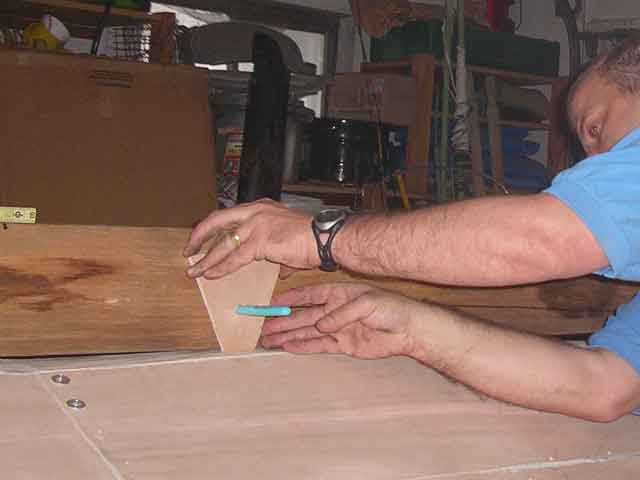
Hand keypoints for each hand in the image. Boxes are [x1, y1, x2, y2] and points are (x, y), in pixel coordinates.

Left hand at [184, 199, 318, 278]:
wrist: (326, 238)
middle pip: (217, 221)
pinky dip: (221, 267)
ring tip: (194, 271)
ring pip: (223, 243)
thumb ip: (278, 253)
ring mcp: (256, 224)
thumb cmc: (313, 239)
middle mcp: (255, 211)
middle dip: (199, 237)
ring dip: (206, 259)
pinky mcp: (260, 241)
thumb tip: (279, 269)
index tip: (201, 240)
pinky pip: (234, 257)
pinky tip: (212, 274)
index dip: (212, 228)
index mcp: (261, 207)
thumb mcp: (288, 240)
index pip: (228, 215)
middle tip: (188, 251)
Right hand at [261, 283, 425, 359]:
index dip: (291, 299)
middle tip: (264, 327)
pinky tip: (288, 348)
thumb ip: (341, 313)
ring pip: (307, 332)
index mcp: (338, 294)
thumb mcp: (367, 303)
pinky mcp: (343, 344)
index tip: (272, 302)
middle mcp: (334, 310)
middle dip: (283, 321)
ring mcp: (337, 328)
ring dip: (289, 335)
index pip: (309, 295)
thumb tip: (321, 325)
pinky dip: (303, 347)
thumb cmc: (390, 308)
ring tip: (269, 340)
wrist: (409, 329)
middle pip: (303, 316)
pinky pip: (319, 345)